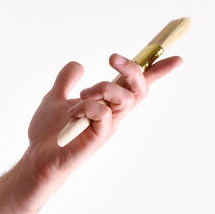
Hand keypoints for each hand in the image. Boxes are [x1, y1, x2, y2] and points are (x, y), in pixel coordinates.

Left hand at [23, 52, 182, 189]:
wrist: (37, 157)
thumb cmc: (48, 131)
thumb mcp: (55, 96)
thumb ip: (67, 79)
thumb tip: (79, 64)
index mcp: (107, 103)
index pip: (137, 86)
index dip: (157, 72)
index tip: (177, 59)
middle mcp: (113, 114)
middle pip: (140, 89)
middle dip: (132, 69)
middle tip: (112, 57)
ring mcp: (108, 127)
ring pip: (125, 98)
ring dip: (103, 88)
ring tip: (82, 95)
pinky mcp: (99, 138)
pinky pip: (102, 112)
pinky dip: (86, 106)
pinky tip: (72, 114)